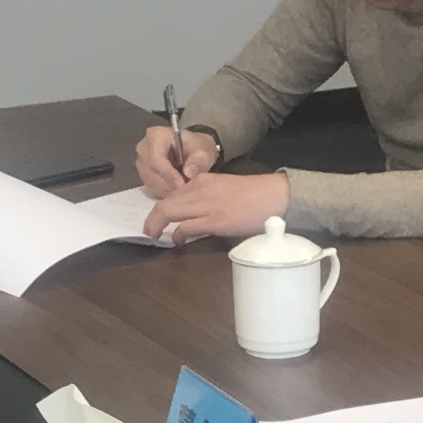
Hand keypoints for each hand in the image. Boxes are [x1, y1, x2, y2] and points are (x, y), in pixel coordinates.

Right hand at [133, 123, 221, 196]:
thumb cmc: (196, 147)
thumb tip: (189, 173)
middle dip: (169, 184)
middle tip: (186, 190)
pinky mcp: (143, 175)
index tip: (183, 184)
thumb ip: (198, 160)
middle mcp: (143, 148)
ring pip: (151, 182)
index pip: (156, 158)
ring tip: (184, 190)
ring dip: (168, 190)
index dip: (168, 174)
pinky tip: (177, 191)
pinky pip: (151, 188)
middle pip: (151, 172)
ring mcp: (141, 163)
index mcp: (156, 135)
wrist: (191, 150)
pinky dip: (165, 193)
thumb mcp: (203, 150)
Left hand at [143, 167, 292, 243]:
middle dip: (152, 219)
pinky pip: (185, 227)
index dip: (162, 208)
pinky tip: (177, 241)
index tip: (159, 218)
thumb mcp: (224, 188)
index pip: (173, 193)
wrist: (274, 196)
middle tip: (149, 231)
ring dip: (158, 227)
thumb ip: (206, 197)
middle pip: (165, 203)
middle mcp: (199, 189)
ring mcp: (206, 205)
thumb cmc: (253, 195)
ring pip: (169, 213)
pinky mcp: (214, 220)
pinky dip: (177, 235)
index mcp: (202, 180)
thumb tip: (194, 214)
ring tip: (156, 237)